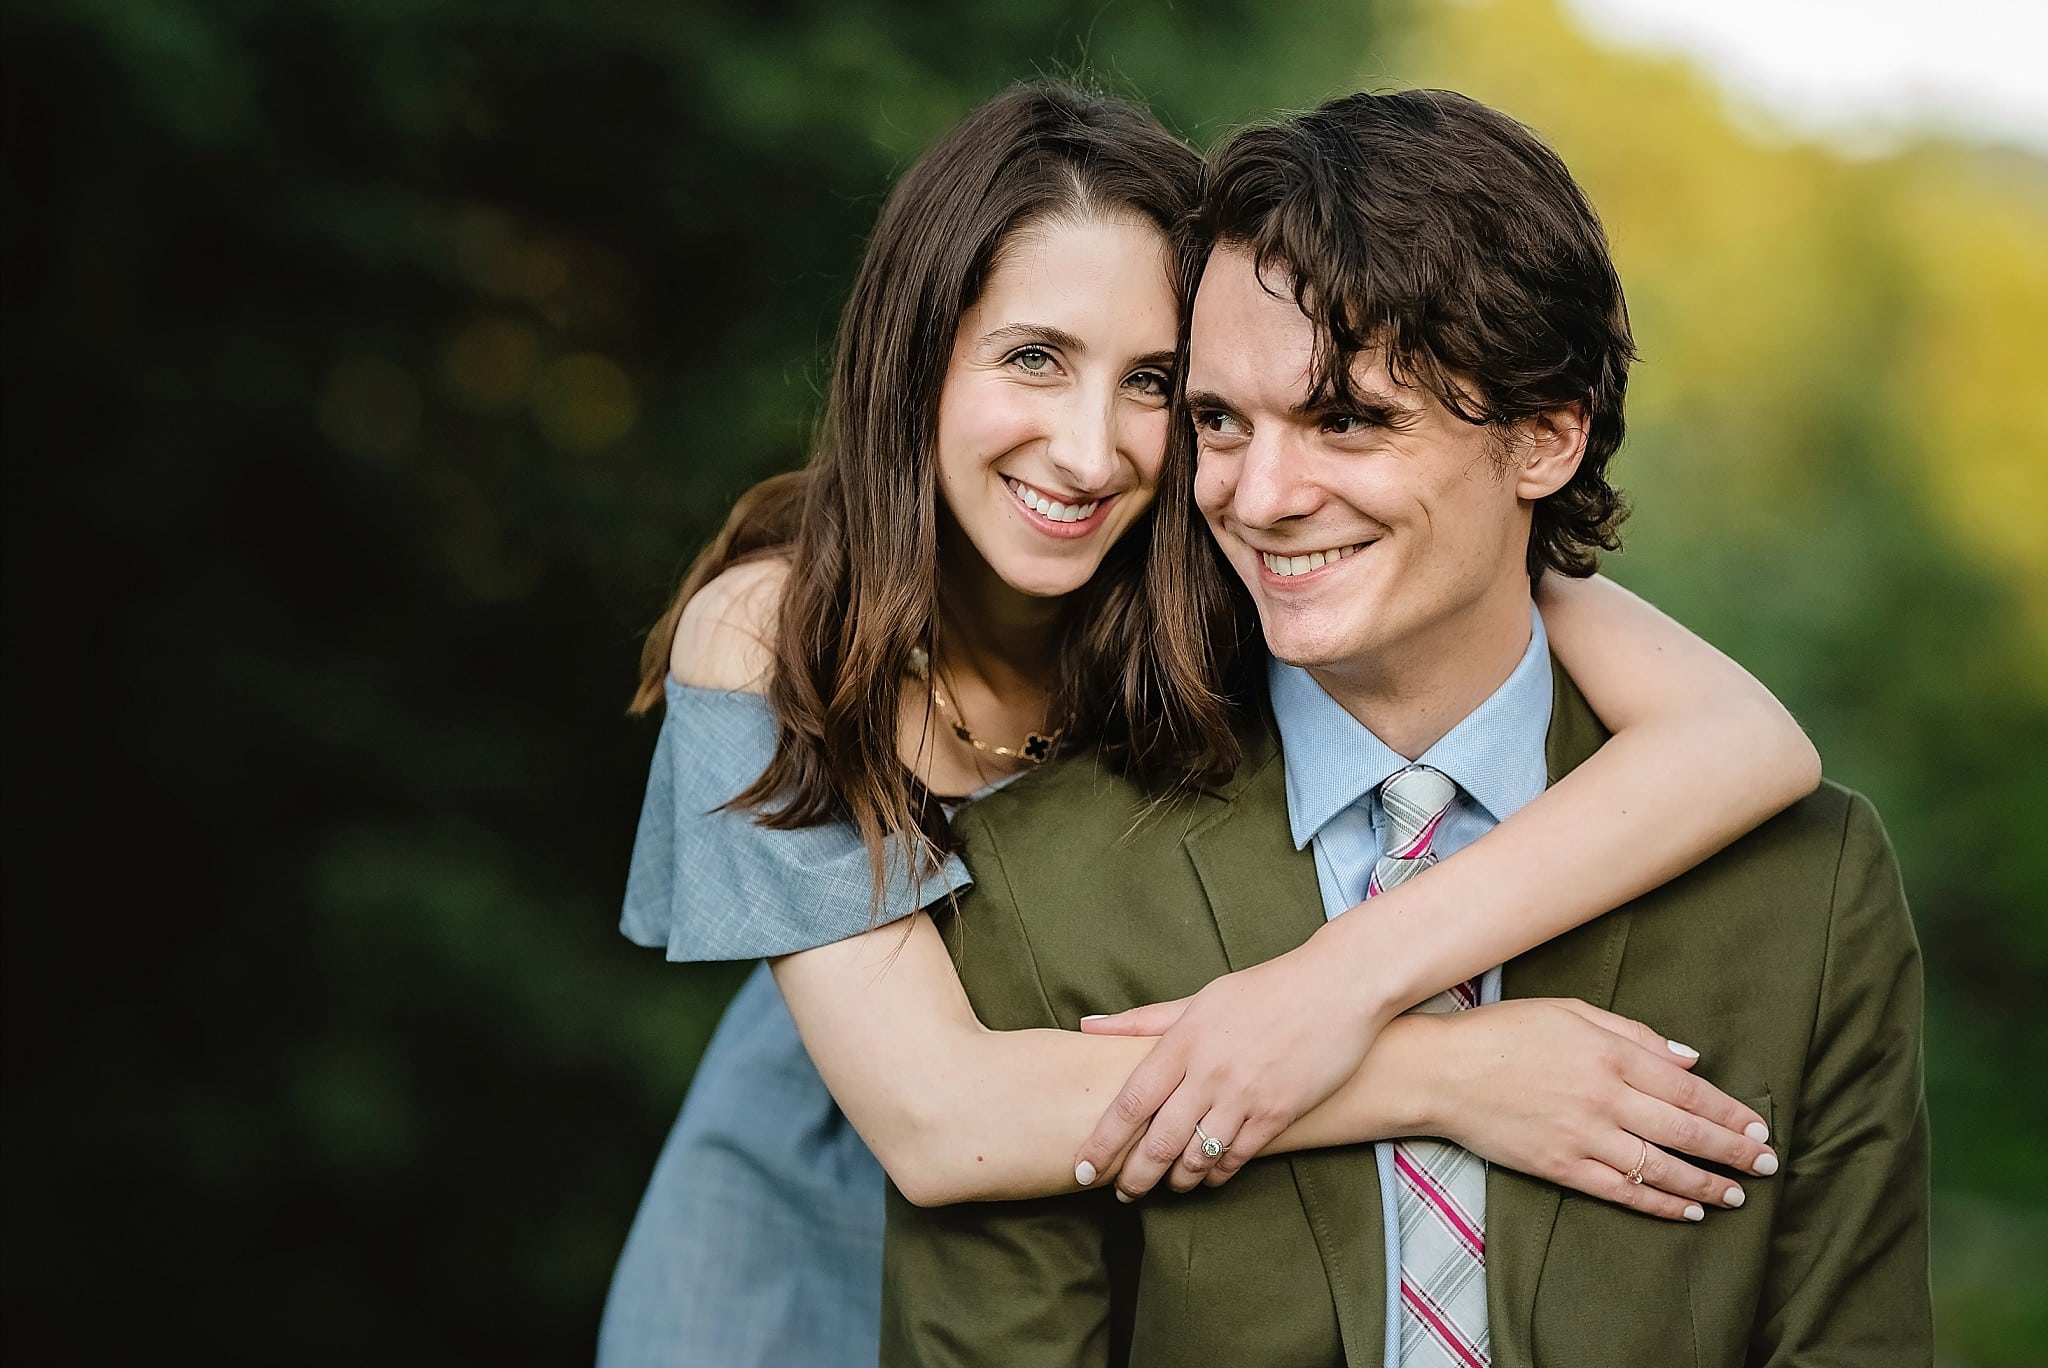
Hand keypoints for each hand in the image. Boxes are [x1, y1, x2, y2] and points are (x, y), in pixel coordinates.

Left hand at [1073, 938, 1386, 1199]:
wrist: (1338, 986)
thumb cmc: (1266, 989)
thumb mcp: (1200, 998)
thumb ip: (1144, 1021)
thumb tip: (1088, 1026)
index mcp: (1184, 1041)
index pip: (1130, 1102)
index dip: (1102, 1141)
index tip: (1083, 1168)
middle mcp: (1209, 1072)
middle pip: (1158, 1141)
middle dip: (1134, 1177)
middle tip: (1123, 1194)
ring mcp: (1245, 1096)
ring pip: (1197, 1157)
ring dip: (1176, 1181)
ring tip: (1167, 1185)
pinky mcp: (1278, 1113)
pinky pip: (1237, 1158)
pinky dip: (1217, 1174)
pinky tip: (1208, 1177)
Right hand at [1419, 998, 1778, 1220]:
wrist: (1441, 1071)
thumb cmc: (1502, 1032)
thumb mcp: (1569, 1011)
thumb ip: (1633, 1033)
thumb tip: (1689, 1059)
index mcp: (1609, 1052)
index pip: (1687, 1089)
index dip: (1728, 1111)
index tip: (1758, 1126)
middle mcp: (1604, 1095)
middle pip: (1685, 1131)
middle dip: (1733, 1150)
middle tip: (1766, 1164)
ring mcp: (1582, 1134)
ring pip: (1661, 1167)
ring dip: (1706, 1184)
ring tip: (1736, 1195)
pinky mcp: (1560, 1165)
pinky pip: (1621, 1190)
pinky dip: (1659, 1203)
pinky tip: (1686, 1211)